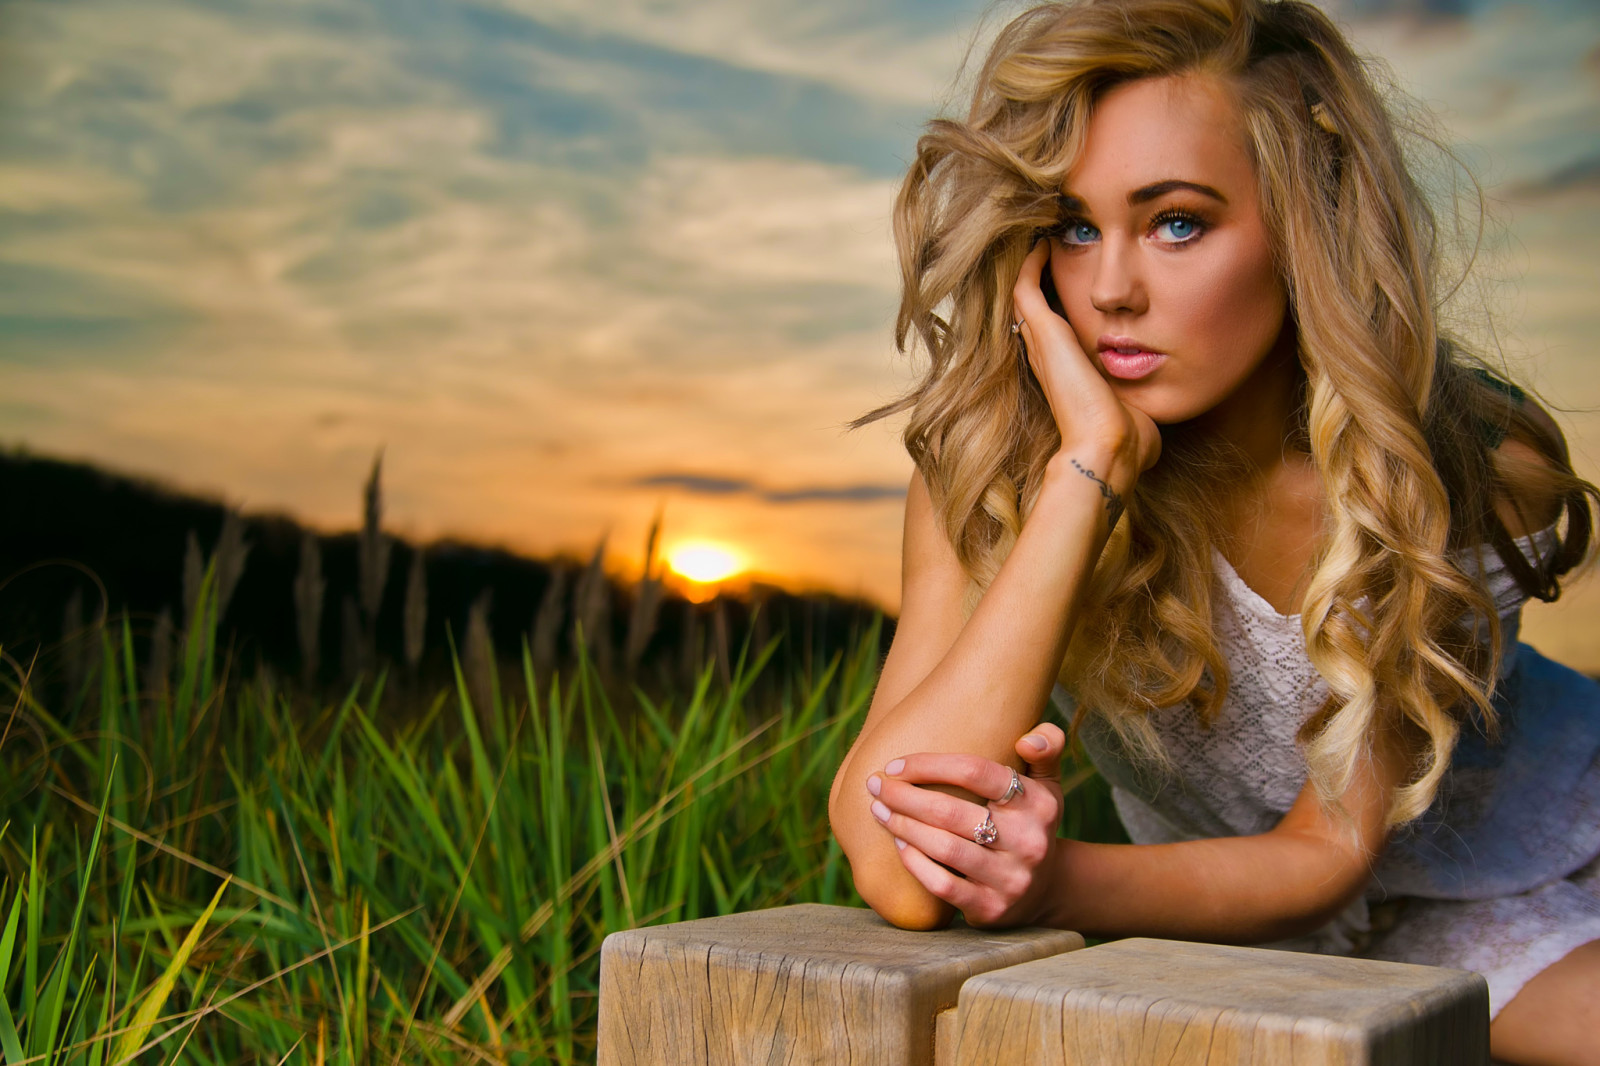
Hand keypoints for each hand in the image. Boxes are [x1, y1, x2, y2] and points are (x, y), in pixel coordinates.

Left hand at [865, 723, 1069, 928]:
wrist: (1047, 890)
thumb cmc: (1031, 824)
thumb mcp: (1048, 786)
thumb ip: (1047, 748)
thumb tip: (1027, 739)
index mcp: (1038, 803)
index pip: (975, 772)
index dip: (929, 765)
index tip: (895, 765)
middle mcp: (1029, 841)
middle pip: (951, 811)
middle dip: (905, 796)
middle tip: (876, 786)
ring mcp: (1010, 878)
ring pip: (945, 848)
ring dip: (903, 827)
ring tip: (879, 811)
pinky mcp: (991, 908)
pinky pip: (943, 885)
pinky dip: (915, 863)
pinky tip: (898, 844)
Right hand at [1013, 240, 1160, 485]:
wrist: (1111, 447)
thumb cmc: (1129, 440)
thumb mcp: (1139, 410)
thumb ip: (1143, 404)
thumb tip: (1156, 414)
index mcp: (1067, 374)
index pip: (1058, 333)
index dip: (1062, 305)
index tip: (1077, 284)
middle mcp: (1049, 357)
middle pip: (1036, 310)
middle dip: (1044, 280)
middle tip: (1054, 250)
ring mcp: (1043, 344)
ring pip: (1025, 295)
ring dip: (1034, 268)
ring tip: (1044, 239)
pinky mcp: (1044, 332)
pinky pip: (1025, 288)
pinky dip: (1031, 264)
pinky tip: (1043, 241)